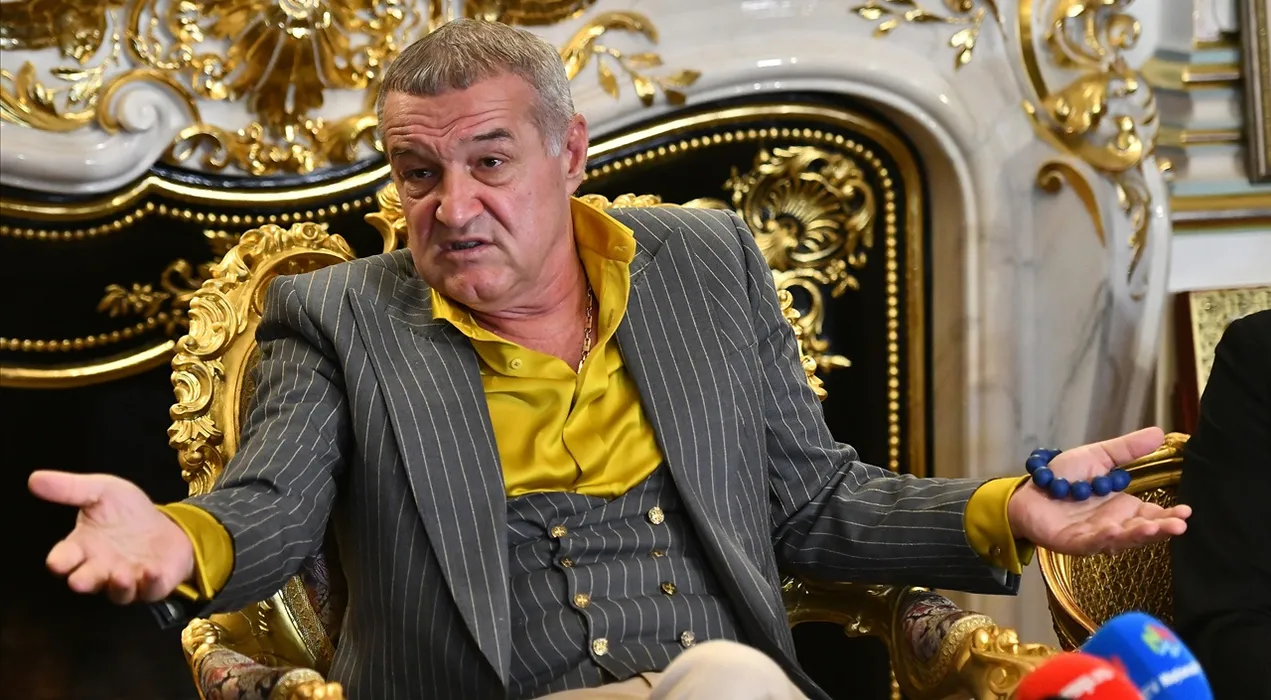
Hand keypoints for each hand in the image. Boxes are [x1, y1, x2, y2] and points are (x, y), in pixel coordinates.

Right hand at [29, 470, 194, 603]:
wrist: (167, 526)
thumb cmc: (127, 512)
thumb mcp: (102, 492)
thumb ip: (70, 488)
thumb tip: (34, 478)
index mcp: (82, 548)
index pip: (64, 559)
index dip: (60, 562)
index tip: (57, 562)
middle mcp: (100, 569)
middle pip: (86, 581)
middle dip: (83, 581)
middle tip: (80, 581)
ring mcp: (127, 581)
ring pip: (117, 591)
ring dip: (119, 585)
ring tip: (121, 575)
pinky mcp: (153, 585)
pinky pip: (150, 590)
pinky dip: (151, 583)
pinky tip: (152, 571)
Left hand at [1007, 427, 1190, 555]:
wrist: (1029, 490)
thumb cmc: (1064, 477)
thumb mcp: (1098, 458)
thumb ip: (1126, 450)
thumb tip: (1159, 433)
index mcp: (1123, 508)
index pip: (1152, 514)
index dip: (1169, 514)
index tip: (1188, 511)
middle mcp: (1114, 525)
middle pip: (1142, 530)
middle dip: (1161, 528)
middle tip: (1180, 525)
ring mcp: (1094, 536)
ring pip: (1121, 539)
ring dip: (1137, 535)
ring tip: (1154, 529)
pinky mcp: (1073, 542)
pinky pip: (1091, 542)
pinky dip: (1103, 538)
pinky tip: (1115, 531)